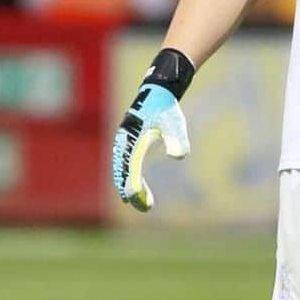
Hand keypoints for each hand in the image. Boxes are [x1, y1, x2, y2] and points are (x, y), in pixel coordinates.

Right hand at [111, 48, 194, 211]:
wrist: (158, 91)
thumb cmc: (167, 108)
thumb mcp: (174, 123)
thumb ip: (176, 139)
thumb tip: (178, 156)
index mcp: (132, 139)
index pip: (130, 168)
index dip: (133, 185)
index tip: (136, 199)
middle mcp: (123, 141)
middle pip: (122, 171)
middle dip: (131, 190)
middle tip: (144, 207)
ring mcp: (123, 141)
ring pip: (121, 168)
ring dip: (128, 185)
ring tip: (138, 202)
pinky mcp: (127, 141)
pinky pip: (123, 163)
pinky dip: (127, 176)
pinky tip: (136, 188)